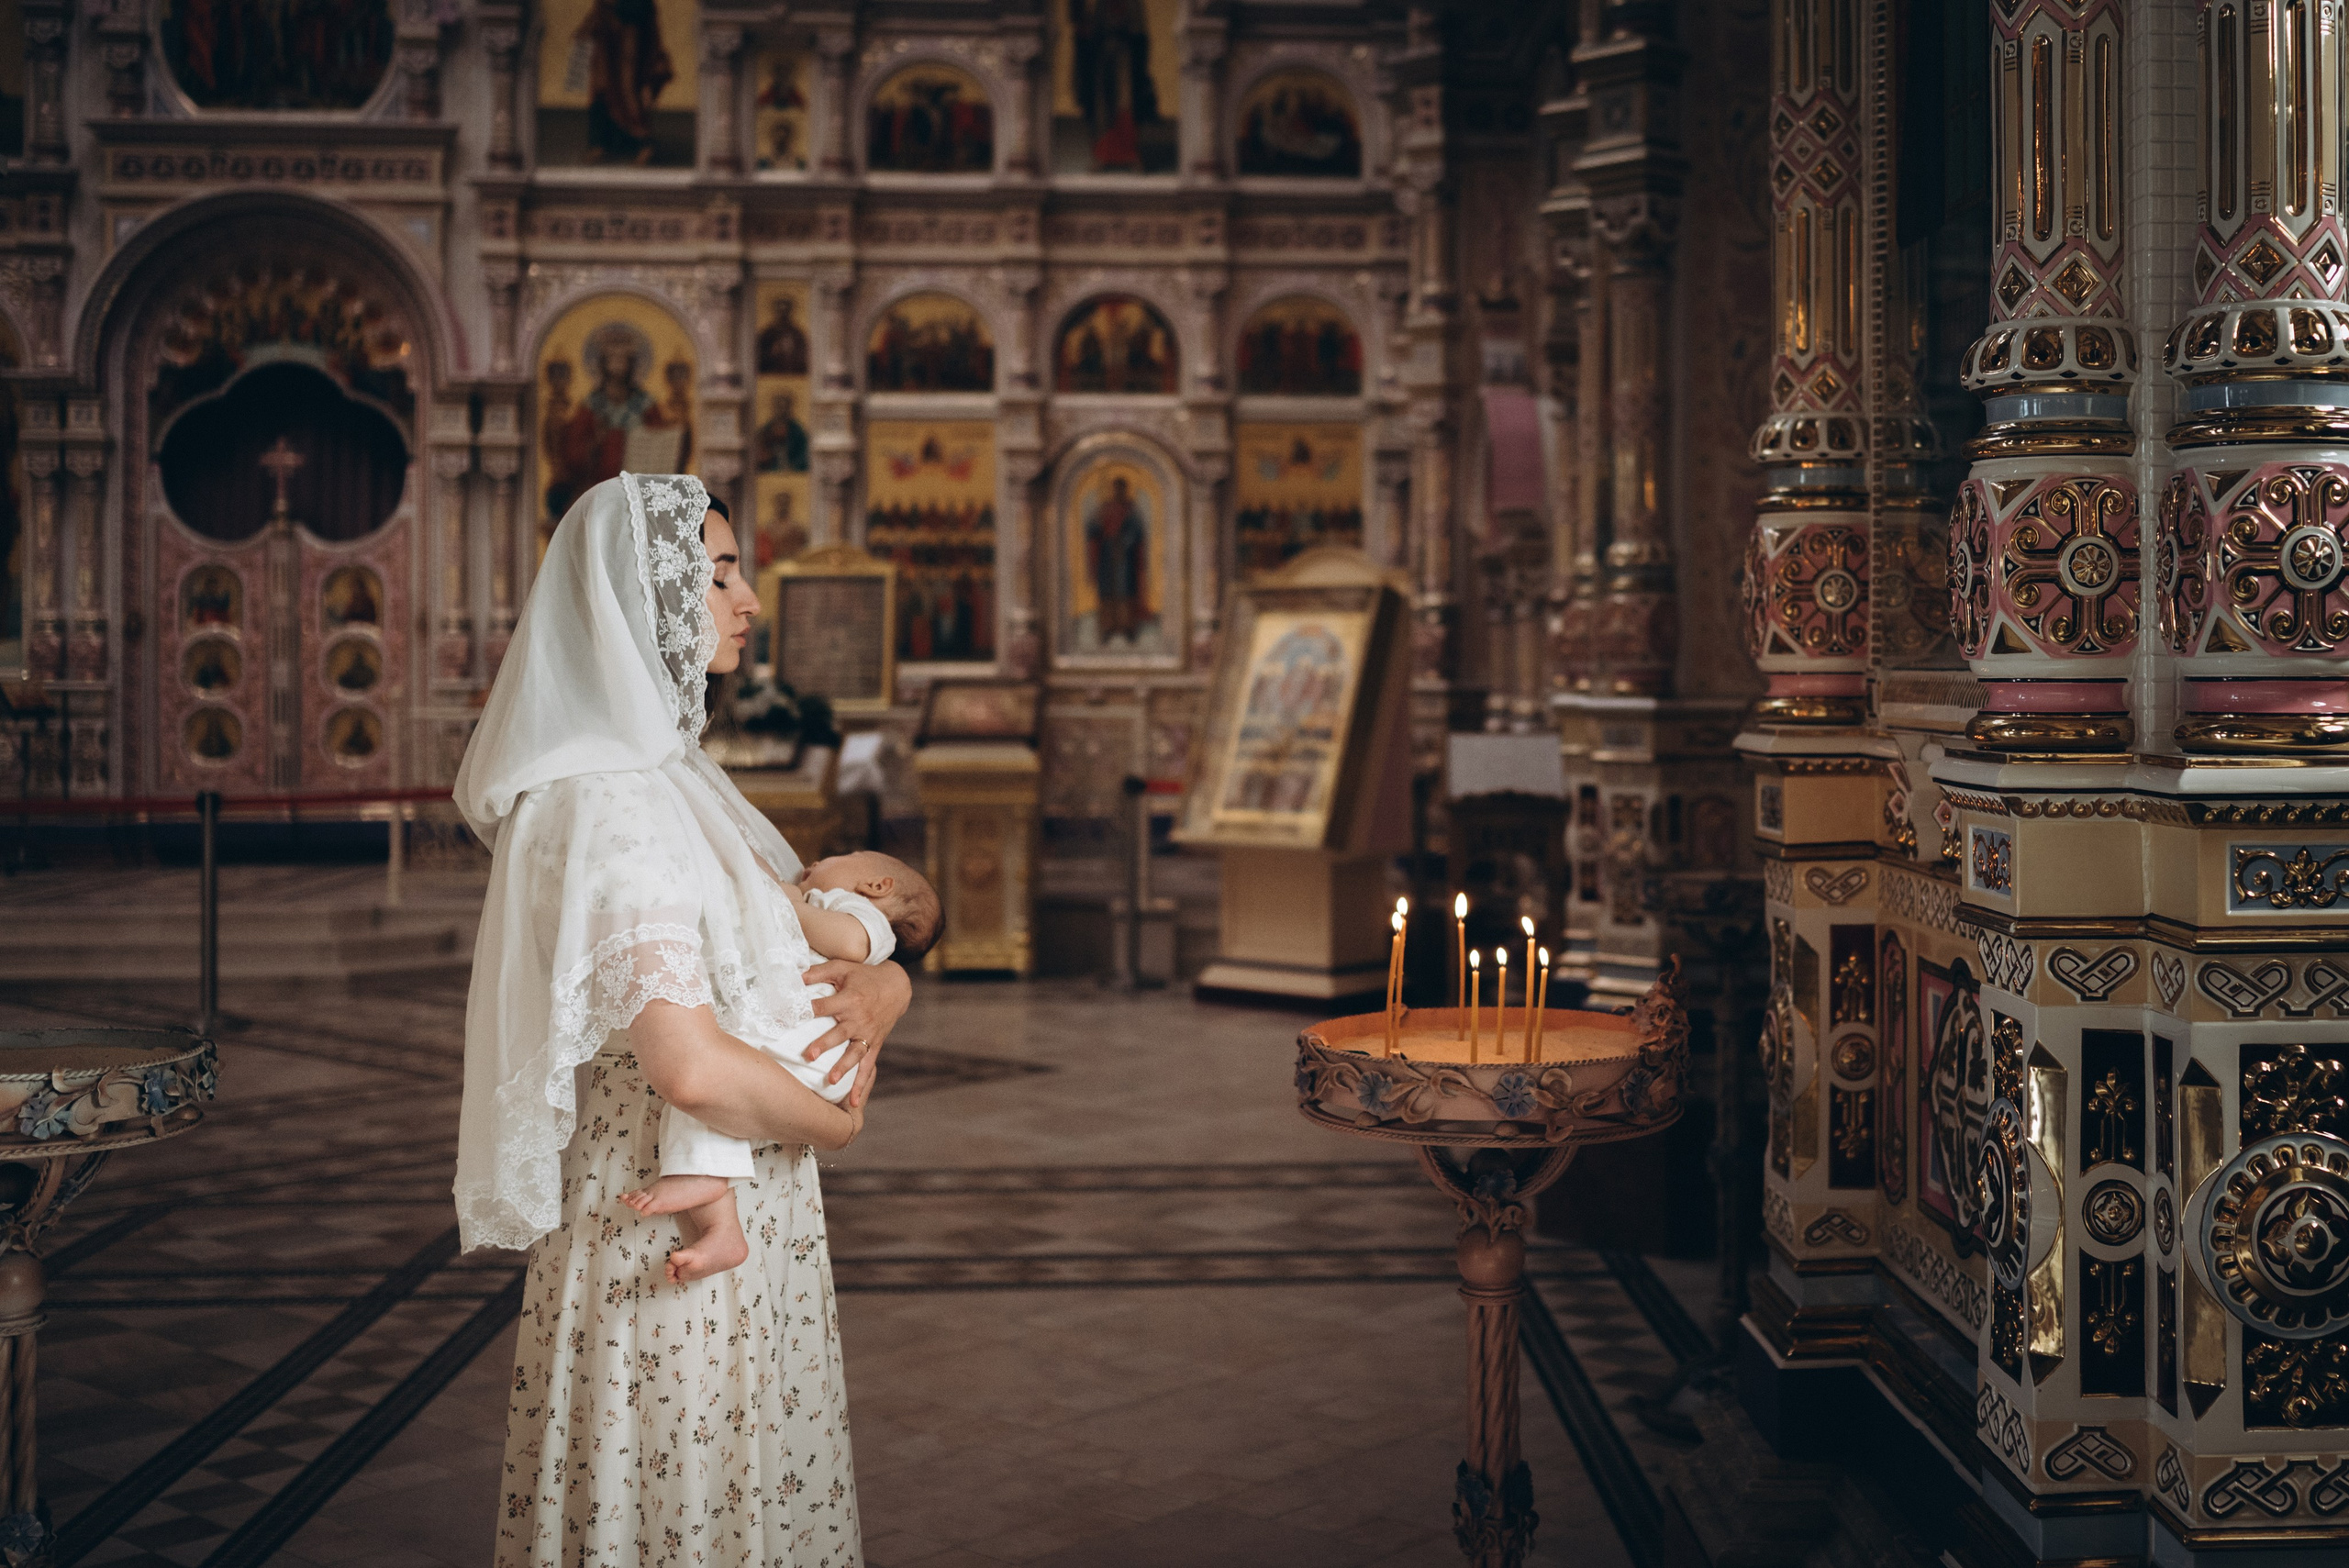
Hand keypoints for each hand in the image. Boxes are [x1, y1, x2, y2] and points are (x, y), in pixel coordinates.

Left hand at [804, 959, 911, 1108]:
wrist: (897, 987)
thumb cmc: (864, 976)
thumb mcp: (843, 967)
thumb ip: (819, 972)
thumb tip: (795, 977)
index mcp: (850, 999)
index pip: (822, 1006)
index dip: (804, 1011)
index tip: (784, 1019)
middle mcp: (859, 1018)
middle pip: (839, 1033)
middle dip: (824, 1044)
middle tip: (808, 1055)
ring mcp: (867, 1034)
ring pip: (854, 1053)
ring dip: (843, 1067)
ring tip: (831, 1080)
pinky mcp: (874, 1044)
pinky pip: (868, 1066)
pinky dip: (862, 1084)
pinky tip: (854, 1100)